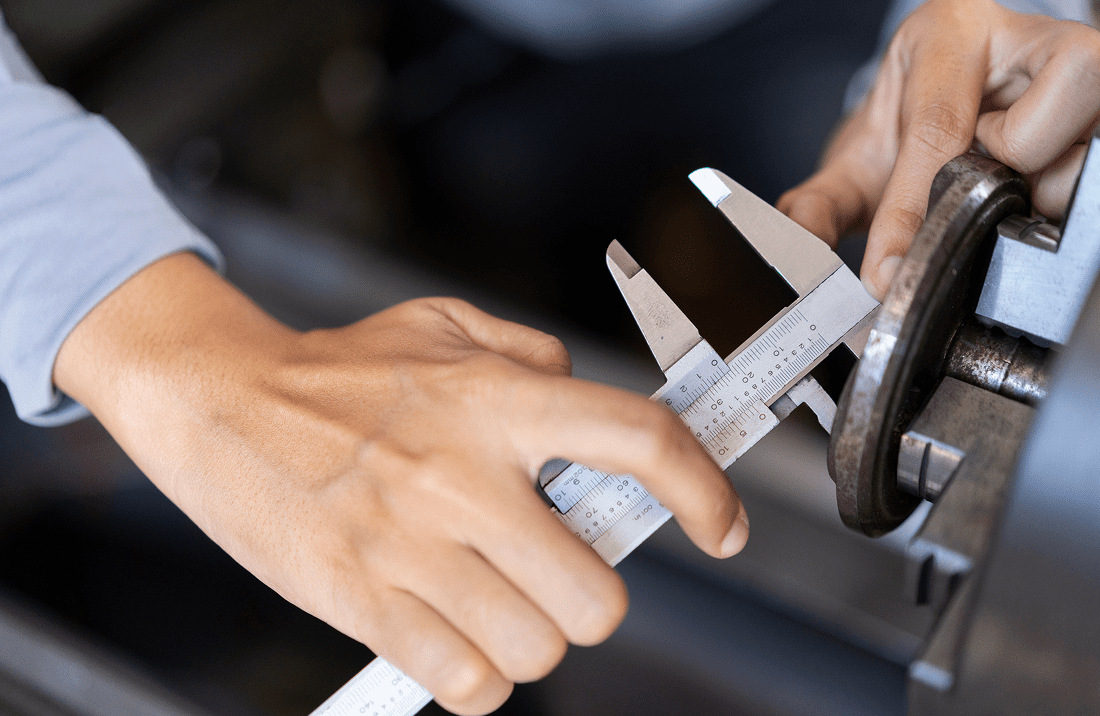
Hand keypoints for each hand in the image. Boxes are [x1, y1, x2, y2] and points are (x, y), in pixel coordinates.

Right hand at [54, 253, 747, 714]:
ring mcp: (411, 544)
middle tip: (552, 571)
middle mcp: (465, 475)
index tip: (723, 527)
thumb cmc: (337, 368)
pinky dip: (474, 674)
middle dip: (588, 595)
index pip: (639, 441)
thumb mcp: (443, 326)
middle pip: (598, 594)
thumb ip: (529, 355)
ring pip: (538, 647)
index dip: (704, 490)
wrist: (219, 399)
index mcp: (497, 400)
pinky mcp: (360, 600)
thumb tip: (587, 392)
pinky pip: (466, 682)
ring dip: (531, 637)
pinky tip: (451, 633)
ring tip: (491, 599)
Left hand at [779, 0, 1099, 298]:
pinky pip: (1096, 172)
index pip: (936, 128)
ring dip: (1044, 192)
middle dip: (1011, 176)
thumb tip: (802, 248)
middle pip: (1039, 126)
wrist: (952, 87)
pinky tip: (1036, 188)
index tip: (888, 271)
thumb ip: (822, 203)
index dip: (911, 208)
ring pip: (1084, 153)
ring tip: (1010, 184)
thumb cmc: (912, 116)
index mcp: (949, 39)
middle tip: (987, 184)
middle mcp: (1025, 42)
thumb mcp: (860, 153)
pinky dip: (1066, 197)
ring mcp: (1074, 71)